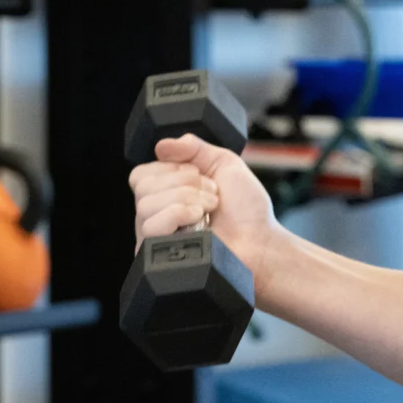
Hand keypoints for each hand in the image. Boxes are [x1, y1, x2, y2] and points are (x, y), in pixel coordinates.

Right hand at [129, 135, 279, 291]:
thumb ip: (193, 147)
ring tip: (209, 209)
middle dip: (184, 182)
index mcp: (165, 193)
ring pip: (145, 204)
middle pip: (142, 184)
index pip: (142, 173)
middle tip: (211, 193)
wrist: (260, 242)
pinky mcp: (158, 256)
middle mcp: (155, 214)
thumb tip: (161, 145)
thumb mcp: (223, 163)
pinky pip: (150, 226)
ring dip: (185, 198)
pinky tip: (199, 221)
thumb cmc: (245, 209)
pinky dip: (178, 214)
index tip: (200, 175)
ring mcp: (155, 237)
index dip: (171, 168)